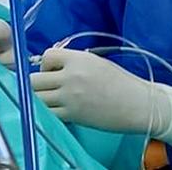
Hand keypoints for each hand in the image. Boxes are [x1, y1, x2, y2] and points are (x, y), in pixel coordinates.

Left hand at [30, 48, 171, 152]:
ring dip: (40, 99)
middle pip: (34, 80)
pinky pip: (47, 113)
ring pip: (37, 98)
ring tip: (52, 100)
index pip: (47, 56)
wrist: (137, 104)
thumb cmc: (120, 82)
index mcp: (79, 59)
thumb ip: (74, 62)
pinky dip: (48, 112)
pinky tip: (58, 110)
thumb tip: (53, 66)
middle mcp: (71, 77)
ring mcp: (70, 97)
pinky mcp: (72, 115)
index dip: (46, 64)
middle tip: (48, 88)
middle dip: (37, 83)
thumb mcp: (97, 62)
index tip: (53, 71)